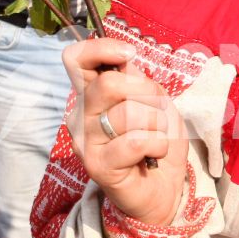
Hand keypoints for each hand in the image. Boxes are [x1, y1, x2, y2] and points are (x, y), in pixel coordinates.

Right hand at [65, 37, 186, 225]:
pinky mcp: (97, 166)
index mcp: (91, 94)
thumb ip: (137, 79)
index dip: (101, 48)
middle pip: (108, 84)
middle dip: (146, 93)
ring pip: (128, 113)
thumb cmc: (156, 141)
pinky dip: (158, 144)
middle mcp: (80, 115)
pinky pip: (136, 140)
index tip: (128, 55)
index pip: (75, 58)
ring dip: (157, 124)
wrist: (163, 189)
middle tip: (154, 111)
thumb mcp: (155, 101)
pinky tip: (154, 155)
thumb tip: (126, 63)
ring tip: (155, 138)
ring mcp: (85, 141)